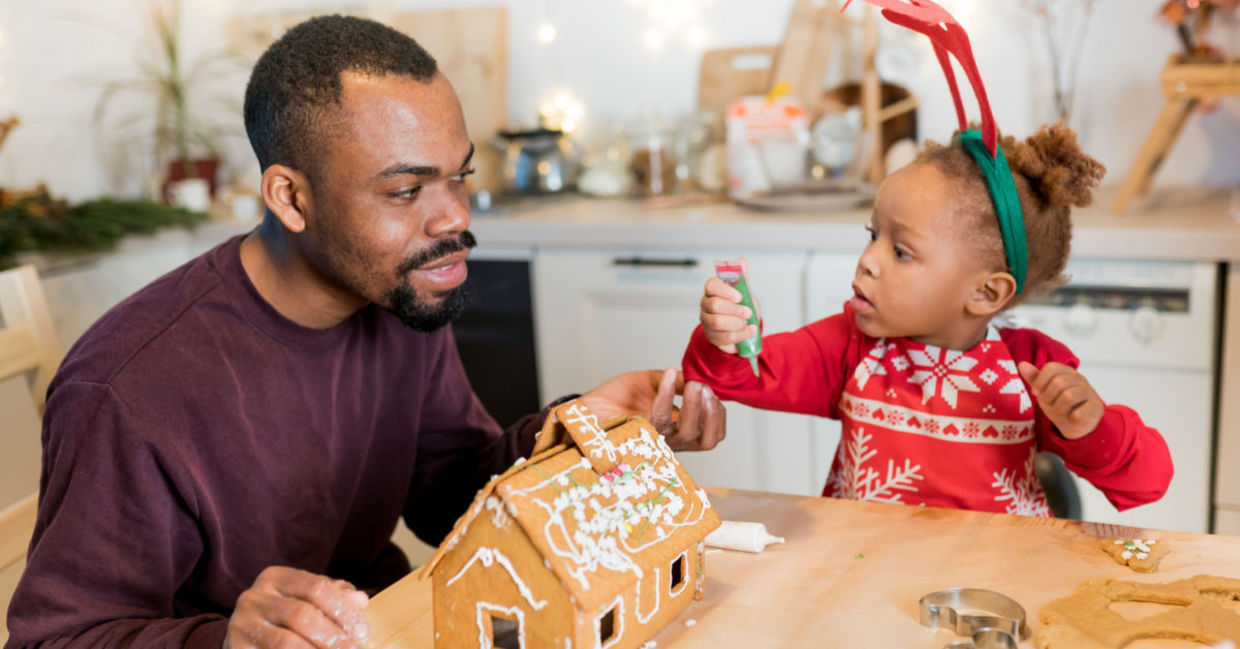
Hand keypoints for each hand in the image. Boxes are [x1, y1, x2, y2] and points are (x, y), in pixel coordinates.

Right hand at [223, 566, 368, 648]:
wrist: (243, 639)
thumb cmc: (282, 619)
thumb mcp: (306, 600)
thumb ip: (333, 597)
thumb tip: (360, 600)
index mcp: (275, 577)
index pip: (316, 588)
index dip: (343, 610)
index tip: (362, 632)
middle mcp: (254, 597)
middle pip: (302, 614)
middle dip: (331, 636)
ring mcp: (241, 624)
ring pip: (285, 642)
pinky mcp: (236, 648)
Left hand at [579, 367, 725, 450]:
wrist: (589, 404)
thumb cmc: (620, 396)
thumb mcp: (656, 382)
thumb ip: (679, 382)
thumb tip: (702, 380)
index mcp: (677, 431)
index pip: (710, 436)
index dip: (719, 417)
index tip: (714, 392)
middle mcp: (669, 440)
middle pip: (704, 441)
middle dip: (712, 414)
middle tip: (706, 389)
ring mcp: (654, 440)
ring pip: (685, 434)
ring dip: (695, 406)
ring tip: (695, 384)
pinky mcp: (638, 434)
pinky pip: (659, 418)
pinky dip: (668, 394)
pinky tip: (669, 374)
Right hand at [700, 258, 758, 353]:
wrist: (743, 328)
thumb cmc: (741, 308)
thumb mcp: (744, 292)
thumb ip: (742, 278)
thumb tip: (741, 260)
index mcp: (713, 291)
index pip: (711, 285)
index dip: (726, 291)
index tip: (740, 297)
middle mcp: (706, 305)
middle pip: (714, 305)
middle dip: (735, 309)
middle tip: (748, 312)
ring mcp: (707, 321)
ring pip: (717, 322)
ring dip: (737, 323)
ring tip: (747, 323)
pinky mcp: (712, 336)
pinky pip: (724, 337)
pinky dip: (741, 334)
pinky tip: (749, 331)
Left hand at [1018, 361, 1103, 439]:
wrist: (1075, 423)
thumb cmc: (1058, 403)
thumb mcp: (1043, 391)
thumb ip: (1034, 378)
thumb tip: (1022, 364)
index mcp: (1066, 372)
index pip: (1052, 367)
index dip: (1040, 380)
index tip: (1036, 392)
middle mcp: (1079, 379)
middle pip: (1058, 382)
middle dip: (1048, 397)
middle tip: (1049, 404)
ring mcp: (1090, 392)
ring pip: (1068, 396)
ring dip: (1058, 408)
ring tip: (1060, 412)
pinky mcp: (1096, 407)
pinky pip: (1080, 412)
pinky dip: (1072, 417)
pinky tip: (1072, 418)